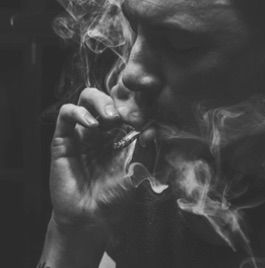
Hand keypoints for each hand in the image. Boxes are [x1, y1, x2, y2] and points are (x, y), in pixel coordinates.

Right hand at [49, 87, 136, 230]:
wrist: (91, 217)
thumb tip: (154, 128)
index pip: (125, 104)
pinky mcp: (63, 139)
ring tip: (110, 118)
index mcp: (120, 132)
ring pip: (86, 98)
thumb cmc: (117, 195)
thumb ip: (148, 149)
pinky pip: (66, 114)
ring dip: (99, 101)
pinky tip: (91, 124)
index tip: (145, 107)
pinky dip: (78, 112)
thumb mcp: (140, 170)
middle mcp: (102, 128)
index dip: (134, 101)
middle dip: (116, 99)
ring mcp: (82, 132)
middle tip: (124, 115)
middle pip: (107, 95)